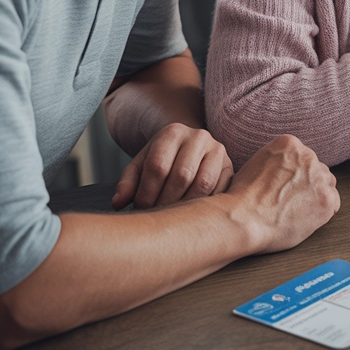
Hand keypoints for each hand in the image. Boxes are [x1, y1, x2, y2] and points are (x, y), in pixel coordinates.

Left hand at [112, 122, 233, 209]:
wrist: (189, 148)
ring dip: (185, 206)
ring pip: (203, 184)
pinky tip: (192, 214)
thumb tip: (119, 203)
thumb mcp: (140, 166)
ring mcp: (218, 150)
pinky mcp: (231, 167)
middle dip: (165, 201)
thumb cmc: (161, 160)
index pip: (158, 165)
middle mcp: (198, 136)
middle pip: (182, 175)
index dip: (147, 192)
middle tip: (156, 216)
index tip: (140, 209)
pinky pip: (220, 191)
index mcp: (172, 132)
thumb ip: (128, 182)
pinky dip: (205, 206)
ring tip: (172, 217)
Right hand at [224, 135, 339, 253]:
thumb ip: (276, 161)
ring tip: (297, 209)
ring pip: (327, 184)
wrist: (242, 219)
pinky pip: (333, 203)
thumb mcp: (256, 163)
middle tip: (292, 200)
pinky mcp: (326, 199)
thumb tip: (285, 169)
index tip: (287, 185)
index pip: (303, 156)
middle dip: (308, 183)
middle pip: (317, 168)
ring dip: (317, 195)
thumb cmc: (241, 197)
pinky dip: (323, 212)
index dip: (296, 173)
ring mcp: (318, 178)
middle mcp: (307, 156)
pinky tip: (306, 217)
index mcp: (289, 144)